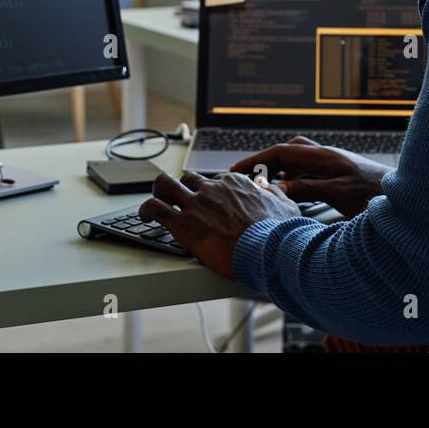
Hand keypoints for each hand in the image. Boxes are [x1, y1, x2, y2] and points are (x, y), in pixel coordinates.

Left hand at [138, 170, 300, 278]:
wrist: (270, 249)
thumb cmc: (279, 232)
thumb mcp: (284, 205)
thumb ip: (273, 194)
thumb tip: (270, 188)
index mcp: (235, 184)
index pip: (215, 180)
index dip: (211, 191)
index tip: (210, 202)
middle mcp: (213, 189)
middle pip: (189, 178)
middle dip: (183, 188)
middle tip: (180, 200)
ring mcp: (196, 204)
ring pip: (165, 184)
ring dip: (159, 191)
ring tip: (156, 200)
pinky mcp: (184, 223)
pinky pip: (154, 208)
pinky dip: (145, 210)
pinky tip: (144, 216)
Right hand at [231, 135, 390, 218]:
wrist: (411, 200)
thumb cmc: (379, 196)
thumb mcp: (338, 194)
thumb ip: (306, 188)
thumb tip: (276, 186)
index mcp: (325, 156)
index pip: (282, 151)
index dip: (257, 159)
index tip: (237, 170)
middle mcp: (329, 158)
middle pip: (289, 152)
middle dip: (267, 162)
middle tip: (249, 178)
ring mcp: (336, 168)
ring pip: (299, 164)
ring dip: (281, 172)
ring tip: (265, 187)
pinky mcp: (342, 180)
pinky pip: (310, 176)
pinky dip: (295, 182)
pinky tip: (291, 196)